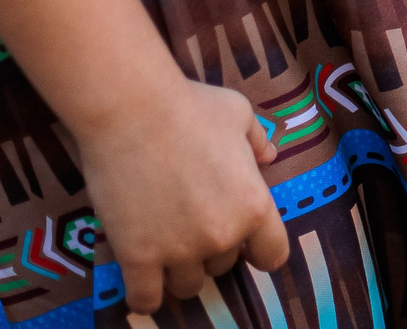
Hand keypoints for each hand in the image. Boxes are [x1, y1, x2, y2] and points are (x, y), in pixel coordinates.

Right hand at [76, 77, 287, 309]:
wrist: (133, 110)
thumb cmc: (190, 107)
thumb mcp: (239, 115)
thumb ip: (258, 140)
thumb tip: (270, 155)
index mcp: (254, 206)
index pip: (273, 255)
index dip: (260, 251)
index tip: (246, 244)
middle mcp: (222, 236)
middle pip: (223, 266)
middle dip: (211, 249)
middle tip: (191, 222)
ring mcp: (179, 250)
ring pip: (188, 285)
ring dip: (180, 270)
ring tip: (166, 244)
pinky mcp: (138, 256)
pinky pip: (146, 299)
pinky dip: (145, 296)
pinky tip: (142, 279)